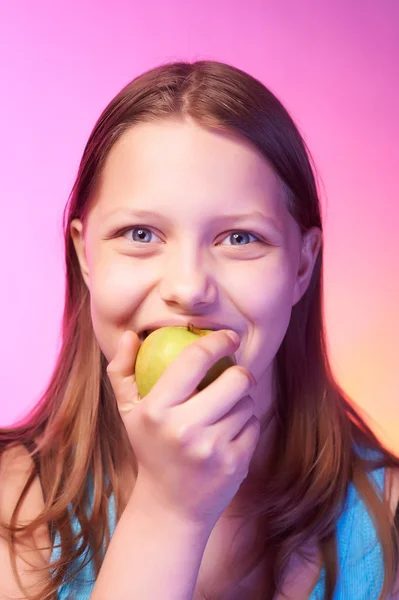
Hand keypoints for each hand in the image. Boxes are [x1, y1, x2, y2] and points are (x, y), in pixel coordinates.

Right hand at [106, 329, 259, 528]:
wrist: (170, 507)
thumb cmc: (150, 448)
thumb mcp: (129, 412)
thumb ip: (122, 371)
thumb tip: (130, 335)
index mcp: (155, 410)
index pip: (194, 359)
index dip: (218, 341)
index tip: (230, 336)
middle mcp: (182, 429)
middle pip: (235, 378)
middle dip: (240, 372)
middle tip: (235, 376)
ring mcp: (211, 449)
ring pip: (247, 403)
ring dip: (242, 402)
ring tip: (225, 412)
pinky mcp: (234, 464)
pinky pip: (254, 426)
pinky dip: (247, 425)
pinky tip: (230, 434)